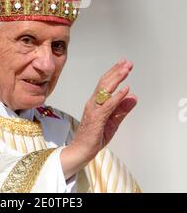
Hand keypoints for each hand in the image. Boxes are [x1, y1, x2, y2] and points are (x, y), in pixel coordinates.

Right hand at [60, 58, 137, 179]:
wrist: (81, 151)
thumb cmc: (94, 137)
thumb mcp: (113, 122)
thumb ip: (122, 109)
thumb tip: (133, 97)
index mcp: (96, 102)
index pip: (105, 83)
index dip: (114, 72)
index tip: (124, 64)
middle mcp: (93, 102)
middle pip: (105, 82)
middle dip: (117, 71)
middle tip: (128, 62)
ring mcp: (94, 109)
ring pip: (105, 90)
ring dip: (117, 78)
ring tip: (126, 70)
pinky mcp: (97, 119)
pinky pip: (108, 105)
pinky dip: (117, 97)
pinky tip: (125, 90)